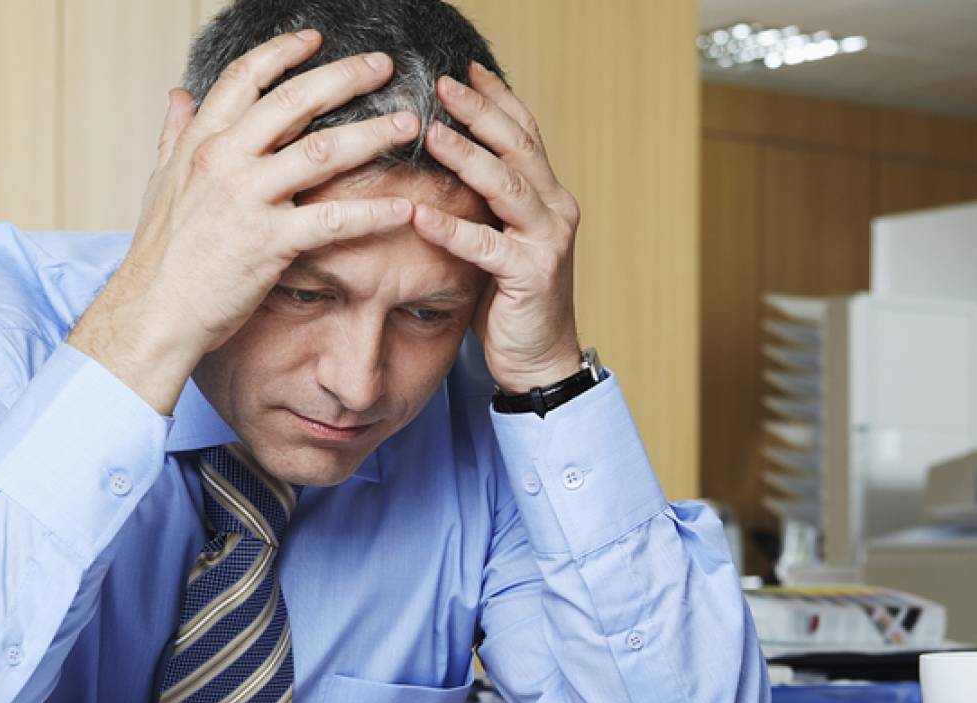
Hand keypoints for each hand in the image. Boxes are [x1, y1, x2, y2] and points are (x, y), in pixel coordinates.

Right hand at [67, 30, 422, 412]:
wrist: (152, 312)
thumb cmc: (160, 254)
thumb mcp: (159, 182)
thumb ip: (173, 134)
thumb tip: (178, 93)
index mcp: (201, 143)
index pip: (245, 78)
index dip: (282, 52)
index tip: (315, 38)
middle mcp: (224, 160)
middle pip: (294, 101)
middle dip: (345, 77)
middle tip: (384, 65)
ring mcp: (248, 199)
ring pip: (323, 152)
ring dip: (373, 134)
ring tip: (409, 123)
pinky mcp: (270, 242)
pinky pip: (335, 220)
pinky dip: (375, 213)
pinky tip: (407, 207)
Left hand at [413, 63, 581, 394]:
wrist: (539, 360)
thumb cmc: (511, 298)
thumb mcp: (500, 237)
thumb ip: (485, 202)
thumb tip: (441, 161)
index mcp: (548, 195)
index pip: (524, 133)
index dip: (497, 98)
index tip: (465, 68)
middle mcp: (555, 210)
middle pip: (518, 147)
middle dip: (480, 112)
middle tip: (443, 84)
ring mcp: (547, 242)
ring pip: (507, 187)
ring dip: (467, 157)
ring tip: (430, 132)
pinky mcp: (531, 276)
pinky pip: (486, 247)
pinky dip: (452, 230)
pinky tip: (420, 215)